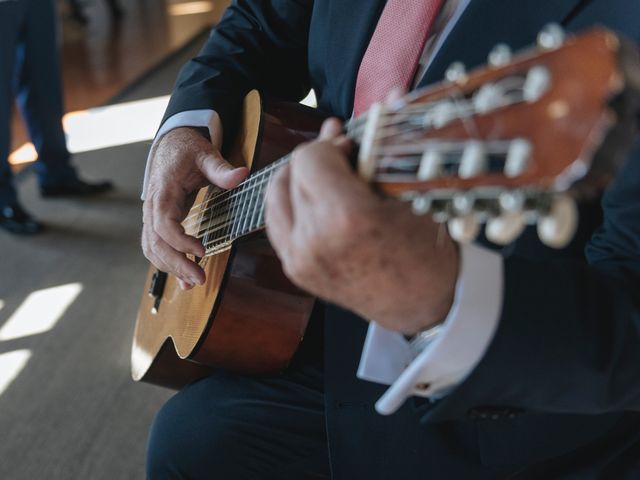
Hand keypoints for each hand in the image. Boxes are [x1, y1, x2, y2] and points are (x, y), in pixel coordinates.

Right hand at [142, 127, 247, 288]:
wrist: (171, 144)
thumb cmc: (187, 150)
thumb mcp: (206, 154)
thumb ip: (221, 169)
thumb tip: (243, 174)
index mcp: (163, 190)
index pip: (163, 222)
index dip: (180, 240)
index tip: (201, 251)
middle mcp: (152, 205)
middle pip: (156, 242)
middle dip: (176, 263)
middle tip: (200, 278)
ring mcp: (151, 215)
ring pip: (152, 248)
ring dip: (171, 268)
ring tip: (193, 282)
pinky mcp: (156, 222)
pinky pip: (156, 247)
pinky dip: (167, 264)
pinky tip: (183, 279)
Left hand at [265, 119, 459, 334]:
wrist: (422, 306)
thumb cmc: (427, 250)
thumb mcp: (411, 194)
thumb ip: (387, 144)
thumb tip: (392, 93)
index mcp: (345, 219)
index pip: (311, 157)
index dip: (331, 144)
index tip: (353, 147)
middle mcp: (313, 241)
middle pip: (292, 173)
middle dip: (317, 157)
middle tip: (344, 155)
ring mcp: (299, 259)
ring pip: (276, 195)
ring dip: (299, 178)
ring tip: (328, 175)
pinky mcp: (294, 270)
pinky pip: (276, 220)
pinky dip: (291, 203)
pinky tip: (315, 199)